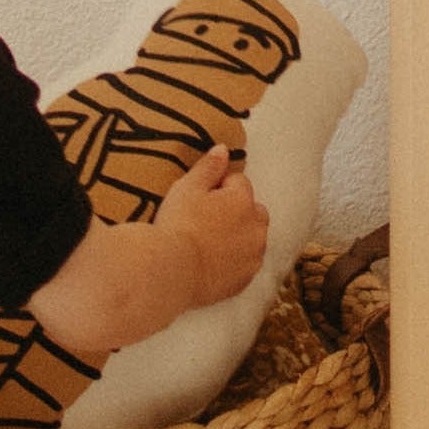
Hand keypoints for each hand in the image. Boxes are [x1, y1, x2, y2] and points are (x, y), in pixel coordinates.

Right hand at [159, 146, 267, 308]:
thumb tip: (223, 150)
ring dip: (239, 236)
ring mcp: (254, 254)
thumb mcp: (186, 188)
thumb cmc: (177, 225)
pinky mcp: (247, 278)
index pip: (238, 181)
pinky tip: (212, 262)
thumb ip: (208, 167)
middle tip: (205, 220)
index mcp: (243, 199)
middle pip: (252, 210)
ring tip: (208, 243)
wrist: (171, 272)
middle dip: (236, 211)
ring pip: (252, 237)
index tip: (198, 199)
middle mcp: (257, 226)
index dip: (217, 187)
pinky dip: (235, 261)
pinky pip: (245, 263)